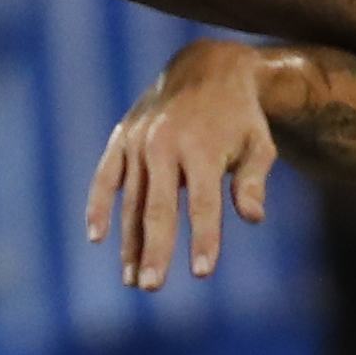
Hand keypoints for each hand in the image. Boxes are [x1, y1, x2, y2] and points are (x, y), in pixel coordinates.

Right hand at [89, 40, 276, 291]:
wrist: (207, 66)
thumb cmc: (241, 117)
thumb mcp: (259, 144)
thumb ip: (253, 181)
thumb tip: (252, 218)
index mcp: (203, 148)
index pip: (203, 203)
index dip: (203, 239)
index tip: (201, 273)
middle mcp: (166, 145)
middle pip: (159, 207)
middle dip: (156, 249)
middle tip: (151, 287)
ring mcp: (139, 141)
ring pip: (131, 200)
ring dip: (129, 242)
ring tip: (131, 279)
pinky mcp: (122, 138)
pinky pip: (106, 177)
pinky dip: (99, 205)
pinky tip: (96, 237)